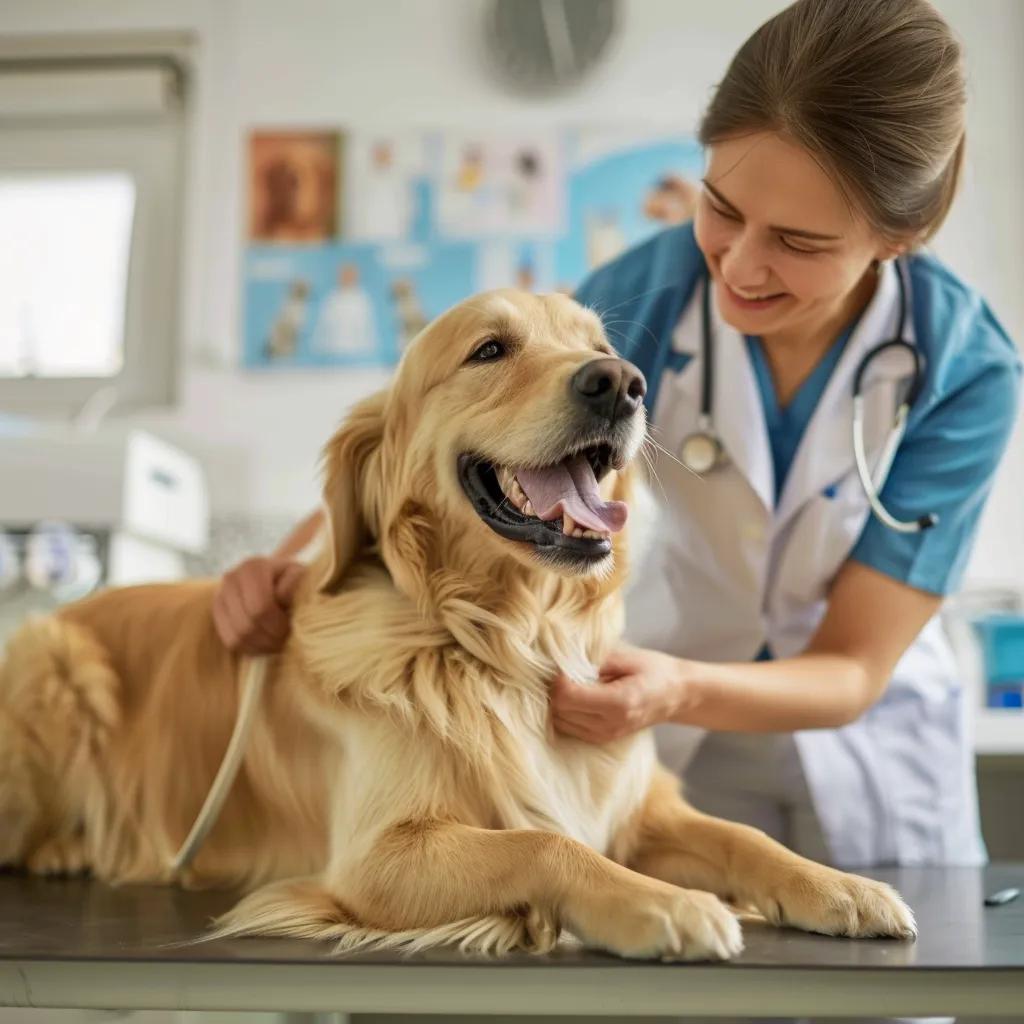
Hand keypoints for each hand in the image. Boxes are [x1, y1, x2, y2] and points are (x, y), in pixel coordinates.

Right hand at [212, 556, 304, 654]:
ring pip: (237, 636)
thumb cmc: (293, 580)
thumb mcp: (301, 578)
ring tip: (277, 642)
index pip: (261, 608)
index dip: (278, 624)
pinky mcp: (217, 612)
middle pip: (247, 625)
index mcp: (254, 568)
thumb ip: (295, 586)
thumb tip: (280, 598)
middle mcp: (232, 578)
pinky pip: (230, 641)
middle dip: (270, 638)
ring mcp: (220, 595)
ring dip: (261, 645)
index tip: (293, 627)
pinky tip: (265, 643)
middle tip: (285, 639)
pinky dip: (250, 648)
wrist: (277, 577)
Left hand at [550, 643, 687, 742]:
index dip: (559, 679)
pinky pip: (569, 729)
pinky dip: (566, 713)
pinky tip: (578, 697)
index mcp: (618, 703)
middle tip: (566, 673)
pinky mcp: (602, 739)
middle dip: (556, 690)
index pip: (567, 697)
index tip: (565, 666)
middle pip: (560, 711)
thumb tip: (563, 663)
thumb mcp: (627, 657)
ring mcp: (606, 736)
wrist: (677, 695)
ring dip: (560, 702)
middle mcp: (610, 724)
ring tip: (573, 684)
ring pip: (560, 722)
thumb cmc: (655, 670)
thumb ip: (594, 661)